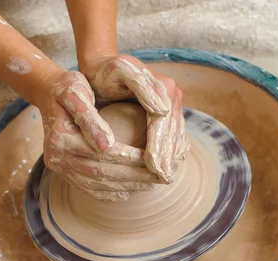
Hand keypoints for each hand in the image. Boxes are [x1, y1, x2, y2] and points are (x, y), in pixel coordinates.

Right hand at [34, 69, 159, 200]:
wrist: (48, 93)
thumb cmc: (67, 88)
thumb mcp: (76, 92)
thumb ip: (89, 117)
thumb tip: (105, 145)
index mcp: (62, 139)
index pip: (103, 155)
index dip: (129, 159)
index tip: (153, 160)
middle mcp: (57, 158)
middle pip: (101, 174)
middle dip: (133, 177)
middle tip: (159, 177)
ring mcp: (59, 168)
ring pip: (97, 185)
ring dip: (125, 186)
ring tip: (150, 184)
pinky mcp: (64, 173)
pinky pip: (88, 188)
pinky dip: (109, 192)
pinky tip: (128, 190)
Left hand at [82, 54, 189, 183]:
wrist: (102, 64)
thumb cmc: (105, 70)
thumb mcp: (122, 71)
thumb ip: (143, 87)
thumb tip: (164, 110)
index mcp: (164, 87)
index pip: (166, 124)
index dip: (161, 146)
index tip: (156, 168)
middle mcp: (172, 95)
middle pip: (174, 132)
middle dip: (168, 157)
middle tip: (163, 179)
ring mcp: (171, 103)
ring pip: (175, 136)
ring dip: (171, 158)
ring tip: (164, 178)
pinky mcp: (165, 111)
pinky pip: (171, 135)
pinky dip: (169, 152)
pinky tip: (163, 168)